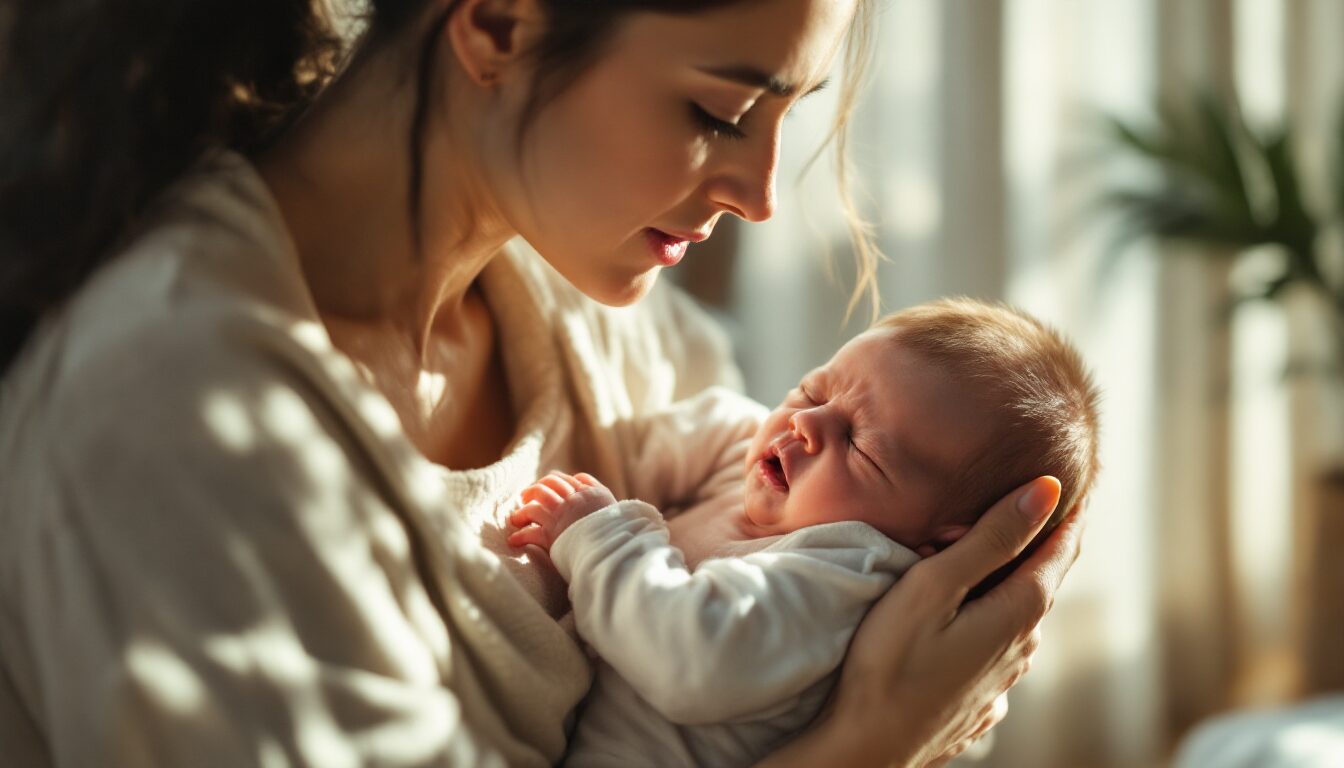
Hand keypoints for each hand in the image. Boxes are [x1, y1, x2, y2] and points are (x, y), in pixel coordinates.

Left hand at [507, 471, 616, 551]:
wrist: (615, 548)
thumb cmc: (619, 532)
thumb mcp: (618, 508)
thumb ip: (601, 495)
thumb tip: (587, 486)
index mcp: (591, 493)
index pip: (570, 479)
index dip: (557, 480)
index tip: (549, 485)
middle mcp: (573, 500)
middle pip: (549, 484)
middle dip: (536, 488)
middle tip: (527, 496)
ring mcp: (560, 516)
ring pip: (534, 503)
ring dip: (523, 510)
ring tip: (517, 517)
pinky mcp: (551, 534)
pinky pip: (530, 532)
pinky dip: (520, 536)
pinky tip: (514, 541)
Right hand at [759, 476, 1083, 767]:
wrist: (868, 746)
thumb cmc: (889, 662)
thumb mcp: (934, 586)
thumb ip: (992, 538)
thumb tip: (1048, 490)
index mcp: (1019, 610)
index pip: (1061, 546)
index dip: (1068, 510)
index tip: (1072, 478)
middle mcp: (1024, 644)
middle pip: (1042, 577)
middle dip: (1034, 539)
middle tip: (1021, 502)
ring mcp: (1005, 676)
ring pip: (1018, 611)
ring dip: (1009, 578)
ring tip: (987, 549)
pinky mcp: (982, 696)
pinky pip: (997, 642)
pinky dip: (990, 614)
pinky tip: (965, 613)